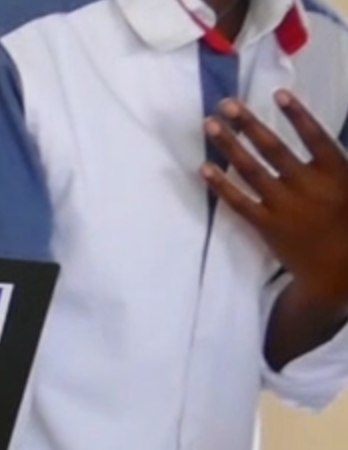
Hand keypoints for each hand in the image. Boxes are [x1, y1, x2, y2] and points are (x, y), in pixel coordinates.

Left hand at [206, 92, 347, 311]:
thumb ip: (334, 163)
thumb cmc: (347, 224)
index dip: (297, 114)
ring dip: (228, 145)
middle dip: (247, 123)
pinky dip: (220, 185)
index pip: (314, 135)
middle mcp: (306, 184)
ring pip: (250, 169)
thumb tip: (323, 141)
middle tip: (226, 103)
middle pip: (272, 147)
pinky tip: (203, 168)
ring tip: (210, 125)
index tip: (279, 93)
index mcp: (335, 172)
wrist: (336, 269)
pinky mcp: (265, 225)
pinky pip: (238, 202)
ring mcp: (284, 205)